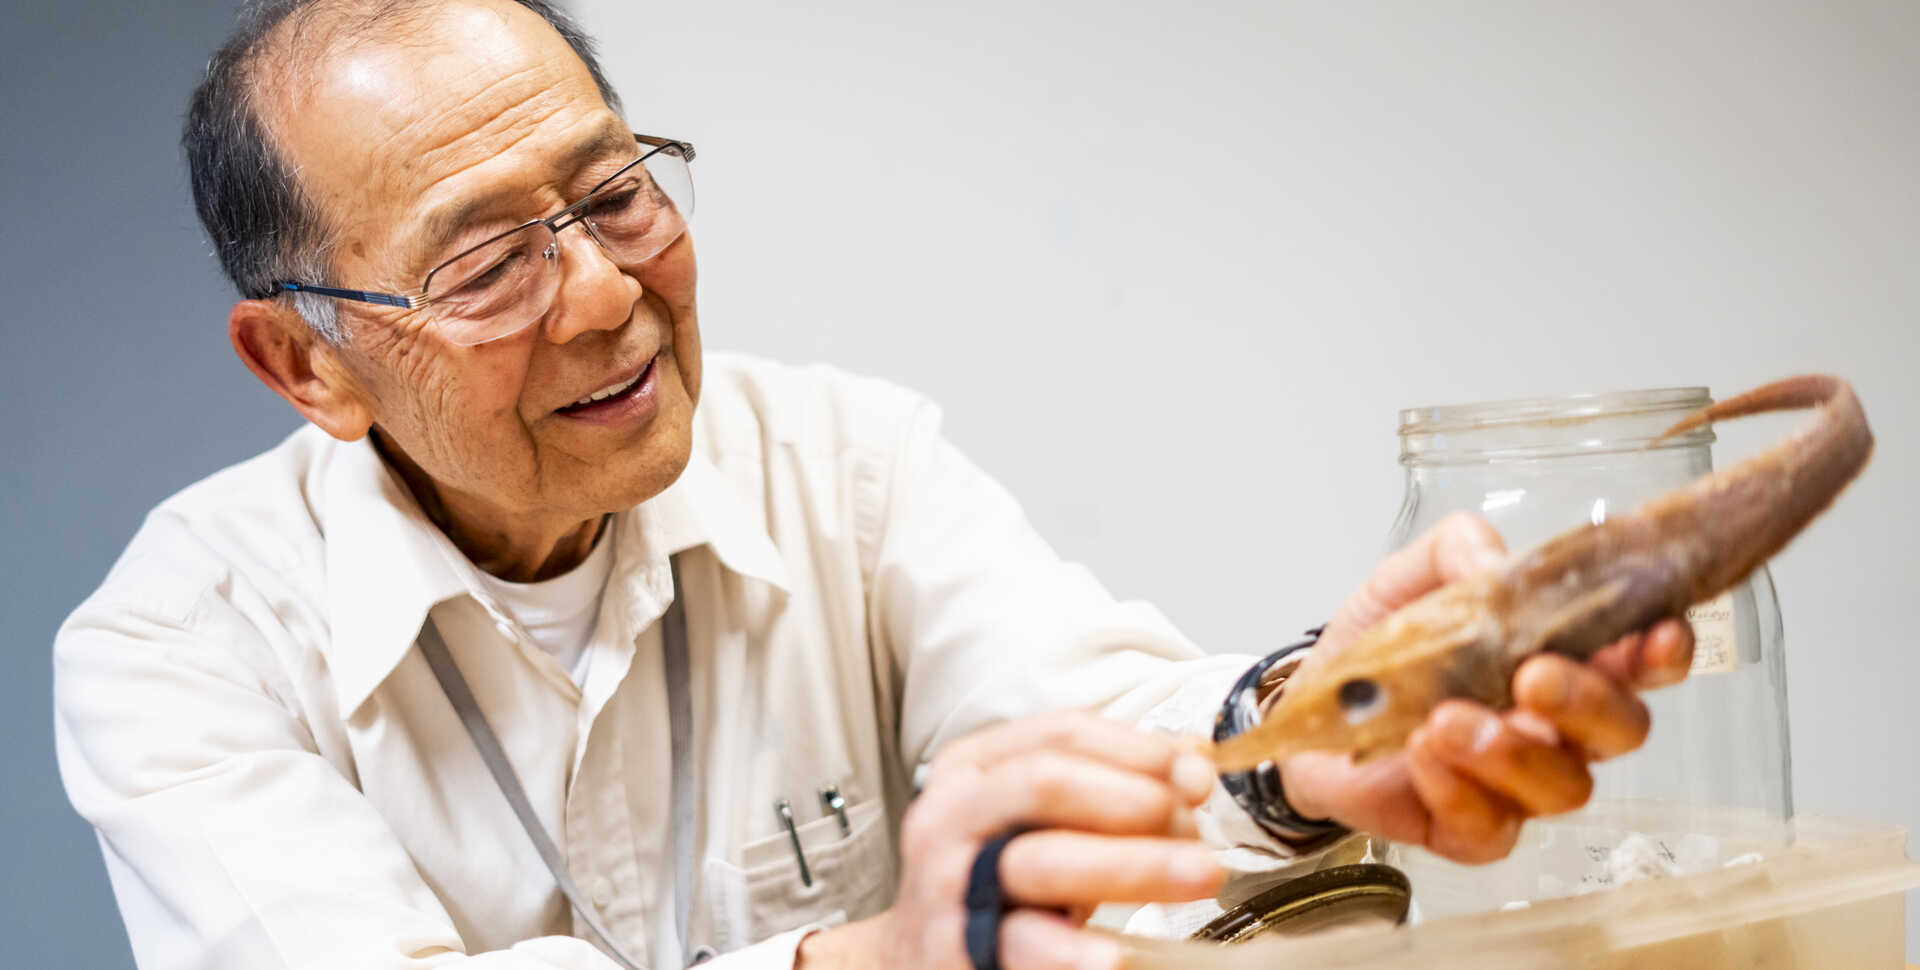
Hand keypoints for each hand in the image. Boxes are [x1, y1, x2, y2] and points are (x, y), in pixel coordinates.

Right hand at [796, 713, 1224, 969]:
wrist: (917, 961)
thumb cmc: (995, 881)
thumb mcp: (1044, 820)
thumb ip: (1114, 784)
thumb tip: (1194, 761)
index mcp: (972, 769)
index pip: (1062, 733)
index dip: (1140, 748)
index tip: (1199, 776)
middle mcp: (950, 817)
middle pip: (1048, 784)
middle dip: (1136, 800)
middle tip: (1199, 832)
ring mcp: (946, 886)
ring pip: (1040, 862)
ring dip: (1132, 866)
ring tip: (1197, 877)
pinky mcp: (953, 951)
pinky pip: (1020, 947)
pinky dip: (1073, 952)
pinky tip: (1118, 956)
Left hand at [1280, 512, 1695, 863]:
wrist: (1307, 705)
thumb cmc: (1378, 647)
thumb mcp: (1408, 577)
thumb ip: (1455, 550)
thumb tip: (1494, 560)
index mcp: (1561, 657)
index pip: (1641, 660)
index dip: (1662, 650)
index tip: (1654, 636)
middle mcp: (1557, 726)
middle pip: (1621, 730)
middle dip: (1589, 701)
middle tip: (1534, 677)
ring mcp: (1520, 785)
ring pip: (1564, 787)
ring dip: (1513, 752)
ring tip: (1448, 719)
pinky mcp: (1470, 829)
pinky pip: (1489, 827)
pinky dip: (1456, 789)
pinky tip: (1422, 753)